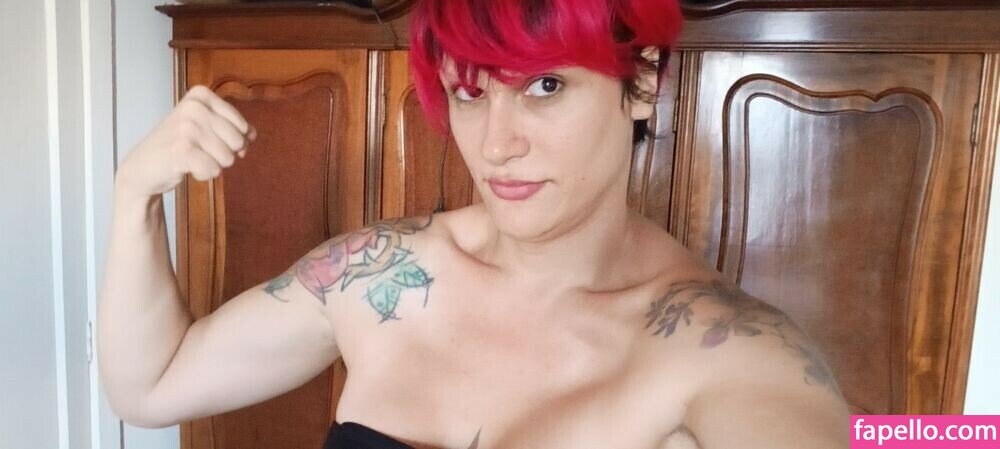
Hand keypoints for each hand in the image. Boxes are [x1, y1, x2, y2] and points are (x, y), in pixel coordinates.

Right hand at [116, 85, 256, 197]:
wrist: (144, 166)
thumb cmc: (178, 145)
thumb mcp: (205, 126)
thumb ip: (233, 127)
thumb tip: (253, 133)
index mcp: (202, 95)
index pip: (243, 126)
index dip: (232, 141)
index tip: (208, 139)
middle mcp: (195, 107)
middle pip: (238, 143)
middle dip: (223, 154)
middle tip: (198, 151)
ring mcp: (187, 127)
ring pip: (228, 158)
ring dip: (212, 165)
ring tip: (191, 158)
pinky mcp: (182, 149)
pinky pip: (214, 170)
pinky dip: (204, 174)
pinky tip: (186, 167)